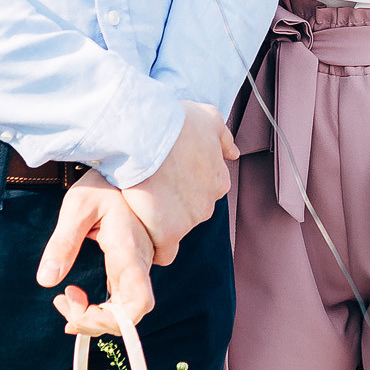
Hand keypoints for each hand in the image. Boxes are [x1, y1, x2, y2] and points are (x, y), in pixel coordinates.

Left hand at [41, 169, 156, 333]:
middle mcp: (138, 265)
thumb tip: (47, 280)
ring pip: (124, 311)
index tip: (79, 312)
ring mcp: (136, 268)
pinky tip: (76, 299)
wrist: (126, 168)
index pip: (139, 304)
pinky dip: (98, 309)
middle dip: (94, 322)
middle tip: (63, 304)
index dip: (114, 322)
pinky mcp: (129, 268)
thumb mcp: (77, 206)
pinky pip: (119, 301)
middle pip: (129, 315)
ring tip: (64, 300)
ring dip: (93, 317)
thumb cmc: (103, 184)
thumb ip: (63, 242)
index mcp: (129, 252)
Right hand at [119, 101, 236, 265]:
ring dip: (157, 222)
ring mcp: (190, 220)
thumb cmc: (174, 122)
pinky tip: (137, 228)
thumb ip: (223, 138)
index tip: (164, 181)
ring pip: (173, 231)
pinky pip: (162, 251)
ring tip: (136, 203)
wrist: (146, 134)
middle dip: (170, 206)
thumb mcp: (207, 119)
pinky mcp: (168, 232)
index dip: (181, 190)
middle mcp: (209, 203)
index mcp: (218, 180)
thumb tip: (233, 153)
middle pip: (187, 215)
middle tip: (147, 190)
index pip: (203, 196)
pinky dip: (151, 244)